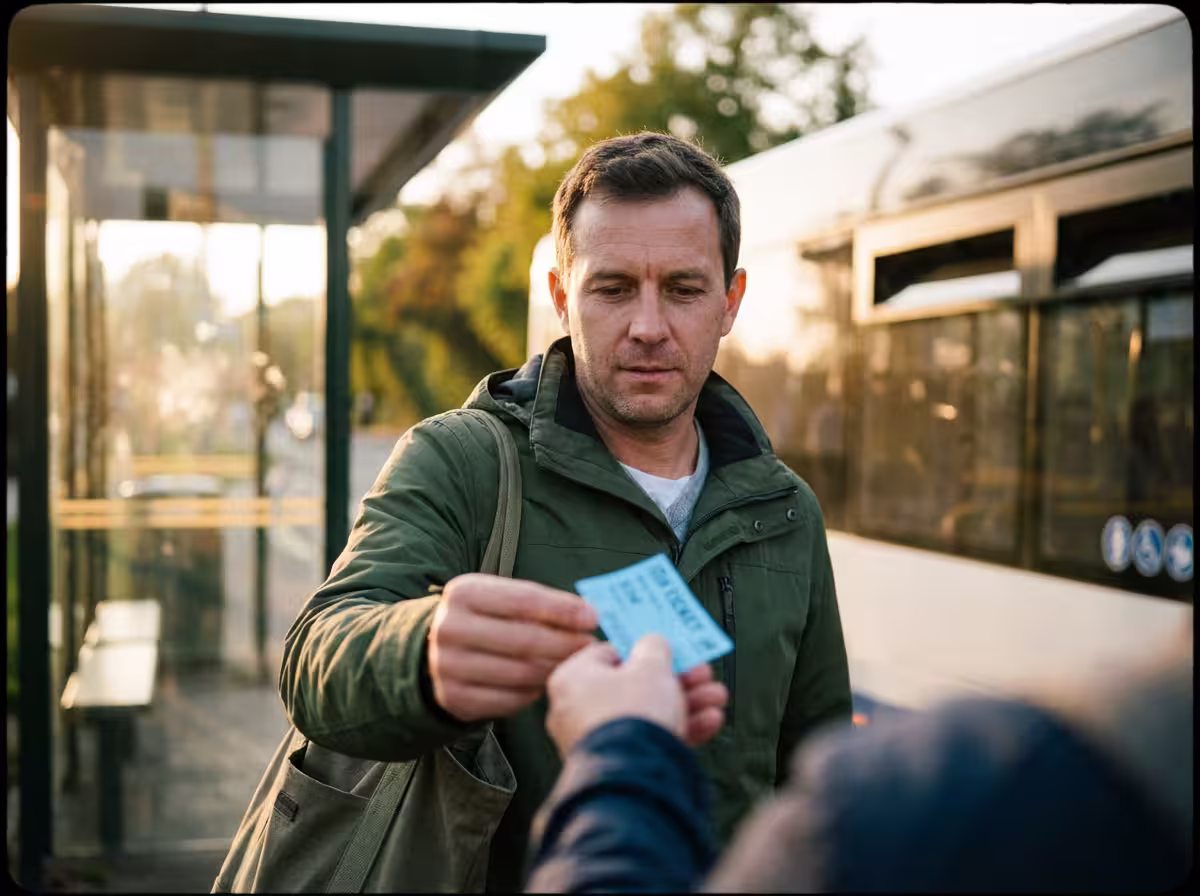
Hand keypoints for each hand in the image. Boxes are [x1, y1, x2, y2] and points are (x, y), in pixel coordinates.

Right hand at [428, 573, 597, 722]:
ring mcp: (448, 666)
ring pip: (521, 673)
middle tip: (593, 647)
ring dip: (556, 670)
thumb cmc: (487, 619)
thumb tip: (588, 616)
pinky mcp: (454, 698)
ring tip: (576, 666)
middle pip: (525, 639)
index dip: (563, 610)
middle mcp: (450, 628)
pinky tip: (548, 683)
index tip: (593, 618)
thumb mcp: (502, 599)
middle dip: (566, 644)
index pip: (525, 600)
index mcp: (464, 592)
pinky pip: (510, 700)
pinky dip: (535, 692)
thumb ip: (539, 605)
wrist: (441, 652)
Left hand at [545, 635, 727, 755]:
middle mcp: (576, 710)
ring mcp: (595, 741)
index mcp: (573, 678)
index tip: (669, 650)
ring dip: (685, 703)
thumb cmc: (632, 712)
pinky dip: (678, 729)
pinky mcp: (616, 765)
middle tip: (701, 675)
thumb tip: (653, 643)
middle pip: (634, 685)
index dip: (643, 649)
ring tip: (715, 698)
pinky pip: (648, 740)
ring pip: (646, 713)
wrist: (633, 775)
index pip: (609, 654)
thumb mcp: (651, 666)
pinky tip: (709, 722)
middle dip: (675, 679)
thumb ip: (654, 648)